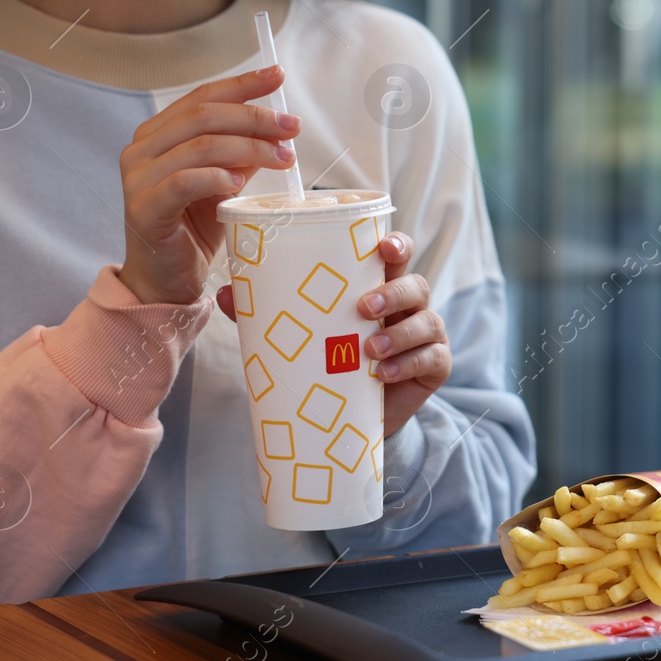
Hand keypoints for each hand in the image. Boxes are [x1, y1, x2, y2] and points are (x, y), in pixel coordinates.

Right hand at [118, 66, 299, 305]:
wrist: (164, 281)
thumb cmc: (193, 230)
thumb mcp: (223, 184)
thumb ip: (239, 154)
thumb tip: (275, 128)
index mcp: (158, 134)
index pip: (202, 97)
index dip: (242, 84)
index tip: (278, 76)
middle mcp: (142, 149)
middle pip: (204, 116)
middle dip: (255, 118)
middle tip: (292, 128)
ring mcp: (138, 178)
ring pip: (200, 146)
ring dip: (248, 148)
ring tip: (281, 158)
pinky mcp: (144, 208)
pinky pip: (184, 182)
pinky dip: (217, 177)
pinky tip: (240, 183)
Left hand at [217, 232, 449, 437]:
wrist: (353, 415)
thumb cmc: (332, 360)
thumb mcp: (304, 334)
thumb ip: (269, 313)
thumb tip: (224, 294)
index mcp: (380, 285)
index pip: (397, 254)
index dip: (396, 244)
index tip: (383, 247)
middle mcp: (409, 305)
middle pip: (417, 283)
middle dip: (393, 292)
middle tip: (364, 308)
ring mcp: (426, 335)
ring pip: (427, 321)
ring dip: (399, 334)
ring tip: (368, 351)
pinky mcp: (436, 366)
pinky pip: (432, 358)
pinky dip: (409, 363)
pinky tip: (383, 374)